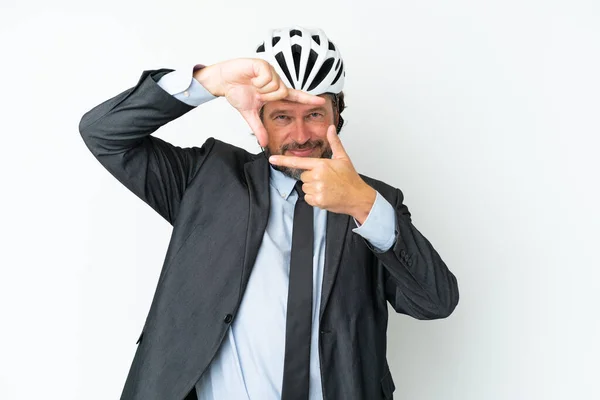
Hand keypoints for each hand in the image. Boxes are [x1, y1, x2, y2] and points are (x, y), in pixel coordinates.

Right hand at [193, 59, 324, 146]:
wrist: (222, 81)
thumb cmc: (236, 92)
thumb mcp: (249, 113)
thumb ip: (258, 128)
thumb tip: (264, 143)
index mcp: (274, 91)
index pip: (294, 96)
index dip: (308, 99)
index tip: (321, 101)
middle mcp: (275, 81)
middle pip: (283, 92)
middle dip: (268, 97)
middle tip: (256, 93)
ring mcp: (270, 72)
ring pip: (276, 85)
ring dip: (262, 89)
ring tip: (252, 84)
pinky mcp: (263, 64)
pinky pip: (267, 77)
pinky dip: (257, 81)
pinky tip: (251, 78)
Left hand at [269, 126, 376, 222]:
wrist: (358, 197)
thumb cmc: (350, 178)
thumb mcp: (342, 158)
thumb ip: (334, 142)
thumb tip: (330, 128)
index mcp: (321, 165)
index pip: (298, 162)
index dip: (283, 160)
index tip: (272, 159)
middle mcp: (318, 176)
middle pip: (303, 176)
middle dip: (311, 178)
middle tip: (326, 180)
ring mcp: (317, 189)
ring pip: (305, 187)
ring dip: (313, 188)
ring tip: (327, 188)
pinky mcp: (318, 200)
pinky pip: (308, 198)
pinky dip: (315, 198)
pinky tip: (326, 195)